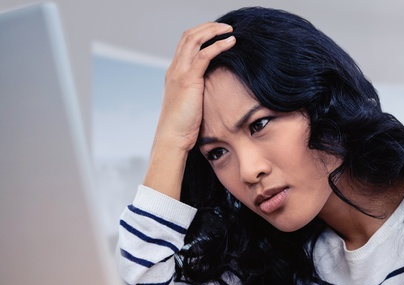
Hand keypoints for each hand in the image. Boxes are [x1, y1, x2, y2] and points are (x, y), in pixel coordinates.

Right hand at [144, 22, 235, 198]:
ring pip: (194, 39)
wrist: (172, 139)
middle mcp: (174, 69)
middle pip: (189, 36)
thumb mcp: (192, 106)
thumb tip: (214, 96)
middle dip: (208, 27)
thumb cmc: (184, 128)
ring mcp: (179, 72)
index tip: (218, 34)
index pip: (186, 45)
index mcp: (174, 74)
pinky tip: (231, 43)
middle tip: (226, 26)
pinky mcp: (188, 79)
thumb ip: (199, 95)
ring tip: (230, 30)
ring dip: (213, 31)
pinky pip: (204, 54)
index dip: (201, 35)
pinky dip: (218, 45)